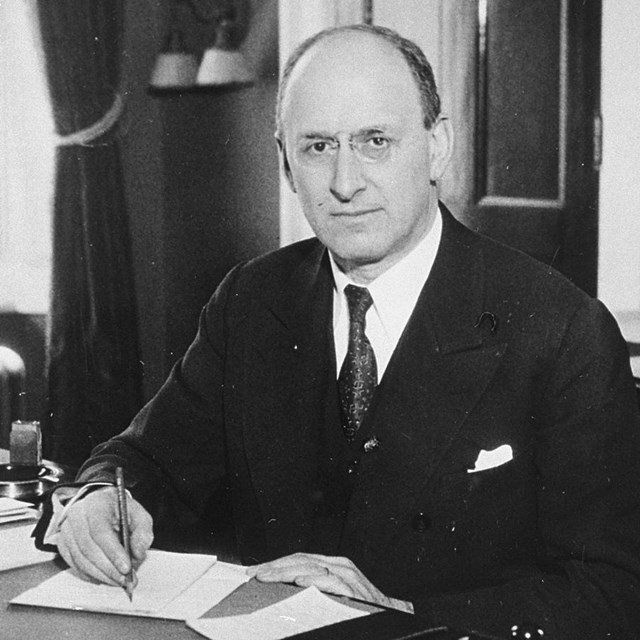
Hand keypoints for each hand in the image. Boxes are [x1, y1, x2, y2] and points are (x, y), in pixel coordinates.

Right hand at [57, 487, 153, 587]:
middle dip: (109, 568)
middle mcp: (77, 516)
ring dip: (101, 574)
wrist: (100, 503)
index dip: (113, 552)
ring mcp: (67, 530)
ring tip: (118, 581)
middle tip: (125, 580)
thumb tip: (137, 553)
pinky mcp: (63, 543)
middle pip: (89, 548)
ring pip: (80, 559)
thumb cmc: (119, 510)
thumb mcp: (138, 514)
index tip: (127, 568)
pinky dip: (90, 574)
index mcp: (97, 504)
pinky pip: (74, 564)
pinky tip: (104, 577)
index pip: (101, 531)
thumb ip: (143, 532)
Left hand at [246, 552, 412, 612]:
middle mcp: (341, 567)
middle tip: (256, 575)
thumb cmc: (363, 613)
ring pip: (313, 568)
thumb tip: (284, 590)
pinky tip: (299, 584)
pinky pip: (334, 583)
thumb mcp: (335, 597)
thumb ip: (314, 591)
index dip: (276, 564)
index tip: (255, 572)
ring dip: (288, 572)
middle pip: (303, 560)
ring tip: (268, 577)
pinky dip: (316, 581)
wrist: (396, 621)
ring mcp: (350, 577)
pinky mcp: (358, 591)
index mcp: (334, 566)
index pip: (300, 559)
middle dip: (276, 567)